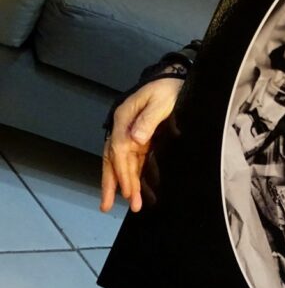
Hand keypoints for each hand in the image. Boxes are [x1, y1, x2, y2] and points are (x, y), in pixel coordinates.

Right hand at [100, 77, 183, 212]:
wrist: (174, 80)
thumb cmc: (168, 89)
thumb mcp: (160, 101)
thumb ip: (148, 120)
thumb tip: (136, 139)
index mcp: (124, 118)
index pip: (119, 150)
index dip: (122, 172)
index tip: (128, 191)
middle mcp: (123, 128)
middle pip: (112, 159)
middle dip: (112, 184)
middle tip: (107, 206)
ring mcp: (131, 134)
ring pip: (121, 163)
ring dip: (122, 184)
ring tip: (121, 206)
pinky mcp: (141, 139)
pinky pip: (133, 161)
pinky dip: (131, 176)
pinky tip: (131, 191)